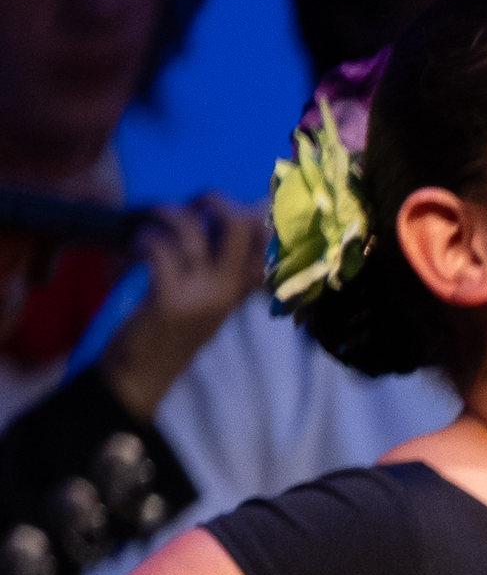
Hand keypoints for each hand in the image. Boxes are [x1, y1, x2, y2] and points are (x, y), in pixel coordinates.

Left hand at [98, 200, 261, 418]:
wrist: (143, 373)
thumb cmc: (171, 330)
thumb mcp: (207, 298)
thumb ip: (217, 265)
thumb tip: (217, 221)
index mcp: (243, 287)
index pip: (266, 236)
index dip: (246, 208)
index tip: (211, 207)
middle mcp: (230, 289)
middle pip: (240, 223)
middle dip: (212, 200)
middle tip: (190, 205)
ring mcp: (203, 295)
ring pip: (191, 231)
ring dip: (163, 216)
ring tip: (148, 225)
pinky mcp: (171, 300)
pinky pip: (158, 249)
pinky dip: (141, 240)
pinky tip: (133, 250)